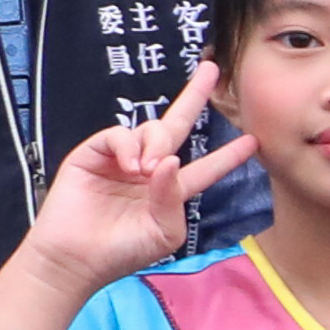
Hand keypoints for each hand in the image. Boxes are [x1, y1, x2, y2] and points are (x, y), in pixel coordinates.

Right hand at [19, 61, 225, 293]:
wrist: (76, 259)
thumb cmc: (122, 251)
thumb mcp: (163, 232)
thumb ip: (173, 198)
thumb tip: (170, 160)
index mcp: (170, 190)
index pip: (204, 168)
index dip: (227, 156)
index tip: (253, 142)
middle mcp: (148, 169)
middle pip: (177, 126)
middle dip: (195, 96)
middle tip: (212, 69)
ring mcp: (121, 159)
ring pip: (151, 129)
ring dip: (156, 144)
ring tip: (146, 170)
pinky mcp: (93, 154)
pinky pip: (118, 134)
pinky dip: (128, 145)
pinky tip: (131, 165)